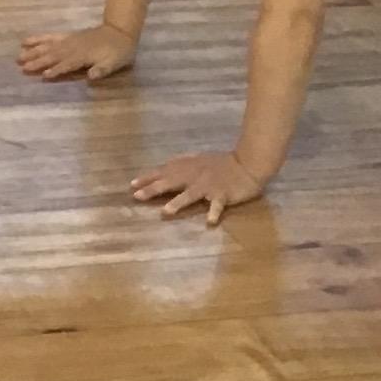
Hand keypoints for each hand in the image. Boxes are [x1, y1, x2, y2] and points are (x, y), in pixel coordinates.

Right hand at [18, 25, 138, 82]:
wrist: (121, 32)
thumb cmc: (119, 52)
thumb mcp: (115, 63)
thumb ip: (102, 69)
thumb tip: (91, 76)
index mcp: (84, 56)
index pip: (67, 64)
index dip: (56, 70)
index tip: (44, 75)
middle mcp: (73, 47)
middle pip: (53, 55)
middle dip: (38, 61)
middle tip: (23, 68)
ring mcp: (69, 40)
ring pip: (48, 46)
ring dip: (34, 51)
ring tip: (19, 56)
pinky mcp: (67, 36)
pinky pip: (50, 37)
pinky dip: (38, 38)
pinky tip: (26, 41)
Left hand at [130, 152, 266, 225]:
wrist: (248, 163)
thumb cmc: (222, 163)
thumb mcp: (199, 159)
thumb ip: (183, 163)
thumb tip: (165, 165)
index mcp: (189, 168)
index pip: (164, 172)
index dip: (148, 178)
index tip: (131, 185)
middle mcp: (195, 176)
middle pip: (171, 182)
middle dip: (154, 189)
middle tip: (137, 196)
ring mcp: (209, 186)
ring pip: (191, 194)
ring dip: (179, 202)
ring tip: (166, 211)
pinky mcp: (223, 194)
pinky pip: (218, 204)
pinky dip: (214, 212)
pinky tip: (209, 221)